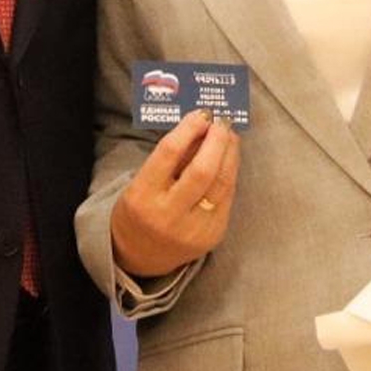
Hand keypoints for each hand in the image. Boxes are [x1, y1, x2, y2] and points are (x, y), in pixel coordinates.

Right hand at [109, 110, 239, 276]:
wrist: (141, 257)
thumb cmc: (140, 209)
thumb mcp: (141, 181)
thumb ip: (170, 157)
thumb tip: (201, 125)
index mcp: (143, 197)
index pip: (169, 153)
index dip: (189, 128)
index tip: (202, 113)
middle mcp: (168, 215)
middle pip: (202, 170)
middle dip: (217, 140)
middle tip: (222, 120)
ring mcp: (194, 229)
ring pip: (221, 183)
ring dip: (230, 153)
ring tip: (230, 134)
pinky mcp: (212, 235)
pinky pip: (227, 197)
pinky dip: (230, 172)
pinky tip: (229, 158)